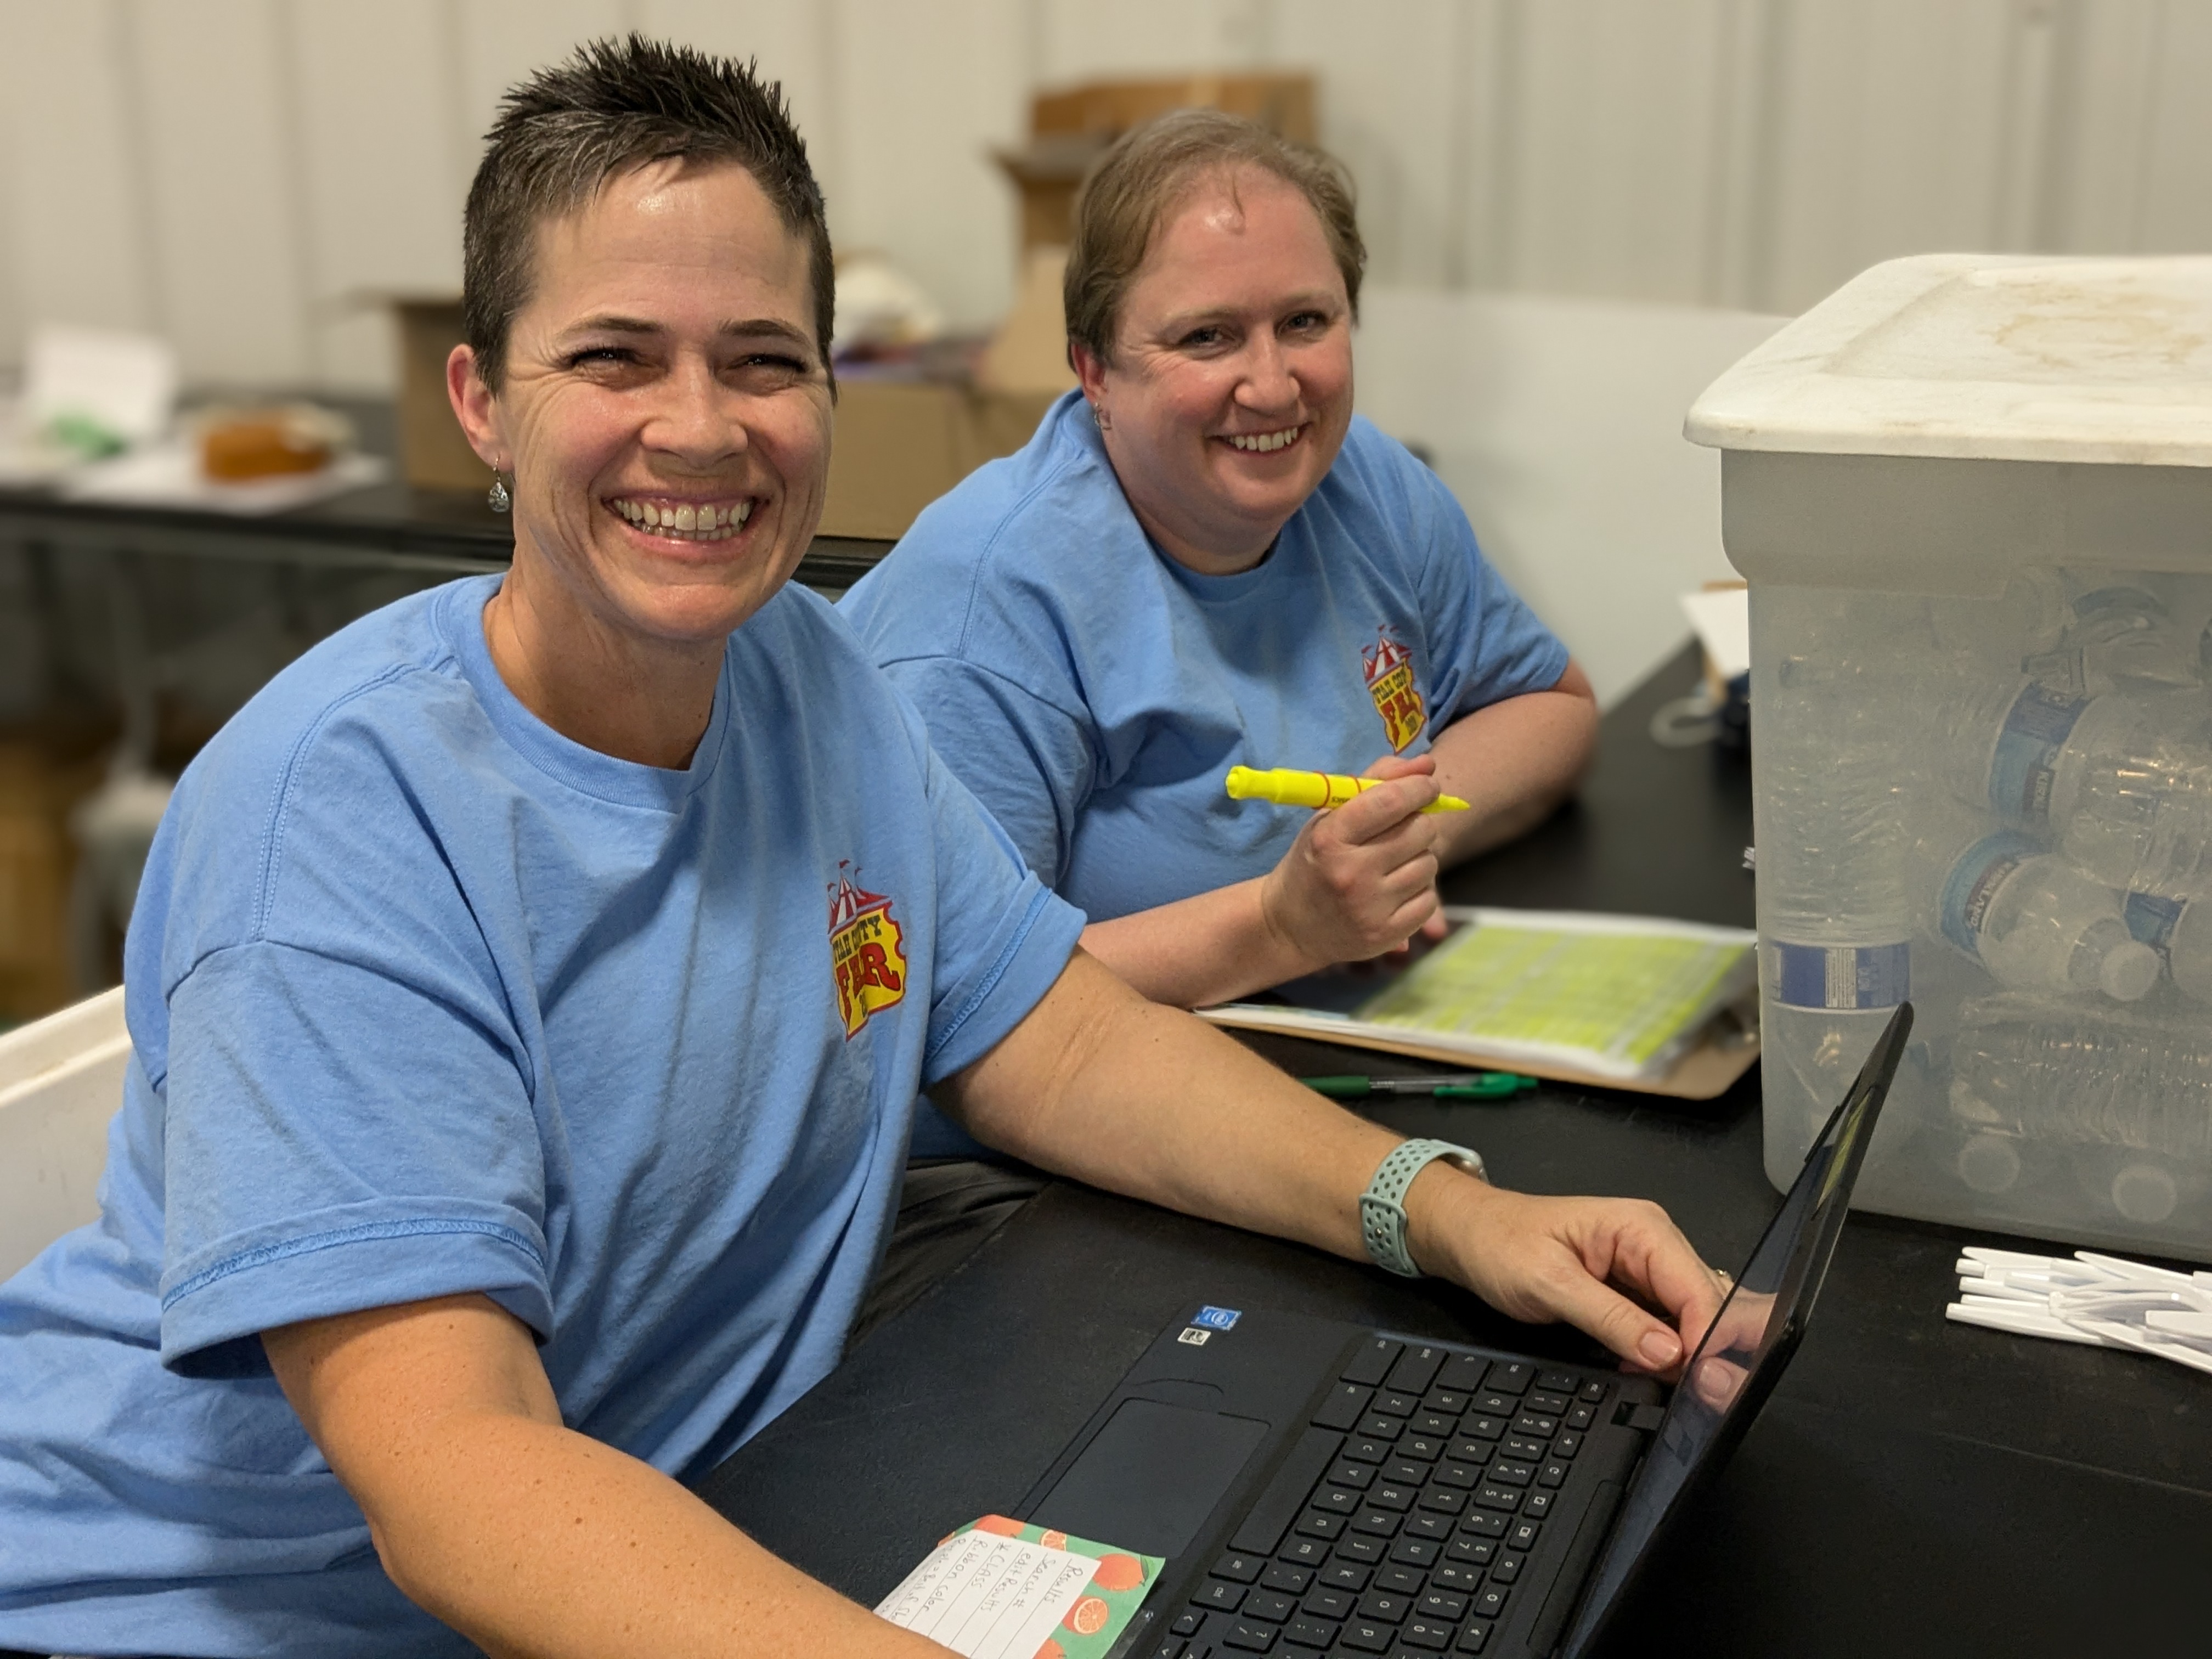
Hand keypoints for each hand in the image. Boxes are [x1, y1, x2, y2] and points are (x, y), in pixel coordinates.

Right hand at [1257, 754, 1442, 970]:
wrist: (1288, 926)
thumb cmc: (1313, 861)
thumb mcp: (1328, 816)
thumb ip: (1376, 783)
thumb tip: (1427, 765)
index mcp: (1330, 838)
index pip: (1390, 801)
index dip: (1419, 788)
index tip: (1426, 787)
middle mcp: (1351, 873)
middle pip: (1419, 830)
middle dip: (1418, 823)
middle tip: (1402, 830)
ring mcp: (1369, 907)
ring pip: (1429, 864)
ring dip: (1419, 858)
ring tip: (1393, 864)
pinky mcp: (1386, 935)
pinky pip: (1430, 900)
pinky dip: (1419, 891)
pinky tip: (1395, 890)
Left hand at [1405, 1171, 1725, 1380]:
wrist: (1470, 1236)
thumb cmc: (1500, 1244)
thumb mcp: (1550, 1283)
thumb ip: (1611, 1318)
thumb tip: (1668, 1353)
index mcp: (1642, 1228)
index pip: (1697, 1289)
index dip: (1706, 1338)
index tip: (1699, 1382)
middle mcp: (1654, 1244)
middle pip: (1704, 1304)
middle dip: (1702, 1350)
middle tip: (1692, 1394)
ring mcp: (1646, 1268)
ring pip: (1690, 1318)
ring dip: (1683, 1355)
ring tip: (1670, 1386)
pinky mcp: (1634, 1291)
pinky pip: (1666, 1325)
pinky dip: (1662, 1352)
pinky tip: (1647, 1370)